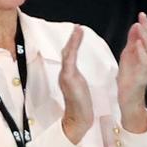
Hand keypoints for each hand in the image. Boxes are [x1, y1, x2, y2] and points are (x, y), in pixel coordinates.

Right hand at [59, 25, 93, 143]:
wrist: (78, 119)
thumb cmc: (81, 106)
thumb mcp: (79, 88)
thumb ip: (76, 78)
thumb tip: (75, 72)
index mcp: (68, 75)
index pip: (69, 56)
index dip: (72, 44)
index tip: (77, 33)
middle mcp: (65, 73)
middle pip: (66, 52)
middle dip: (71, 39)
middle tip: (76, 27)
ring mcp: (65, 75)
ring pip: (68, 54)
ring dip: (72, 41)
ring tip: (78, 29)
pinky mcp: (69, 78)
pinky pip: (70, 60)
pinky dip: (73, 48)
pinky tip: (76, 40)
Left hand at [117, 12, 146, 132]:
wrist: (128, 97)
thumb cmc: (129, 76)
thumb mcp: (128, 55)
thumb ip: (132, 41)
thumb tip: (135, 25)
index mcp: (145, 54)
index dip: (146, 25)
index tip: (141, 14)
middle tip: (142, 17)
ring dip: (145, 38)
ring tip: (140, 27)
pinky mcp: (142, 76)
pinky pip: (144, 64)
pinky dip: (141, 53)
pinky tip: (137, 45)